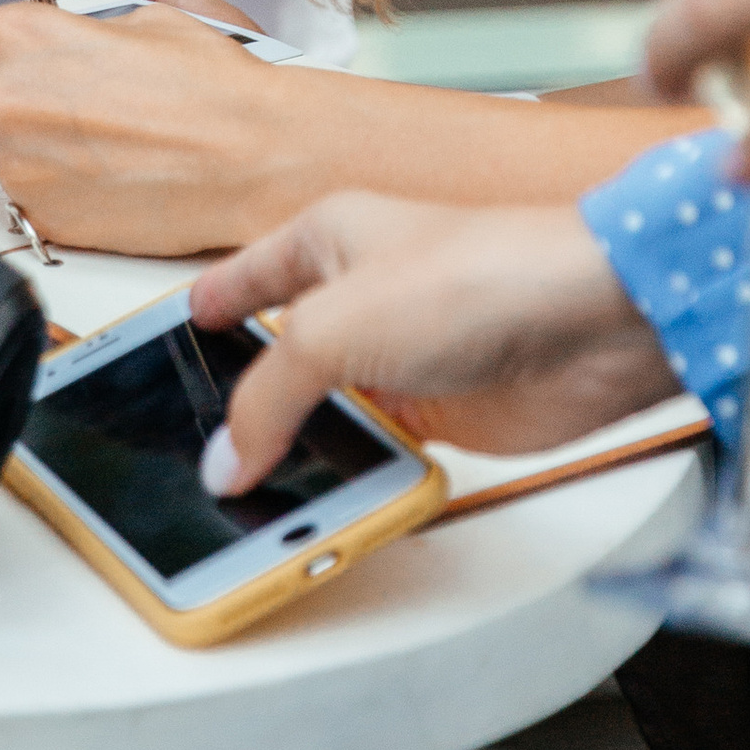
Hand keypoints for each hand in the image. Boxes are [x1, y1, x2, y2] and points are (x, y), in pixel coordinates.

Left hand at [0, 5, 289, 252]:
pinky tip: (112, 175)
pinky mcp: (43, 220)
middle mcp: (5, 104)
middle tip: (73, 102)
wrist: (255, 160)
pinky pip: (33, 202)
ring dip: (36, 150)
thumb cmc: (216, 88)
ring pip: (1, 158)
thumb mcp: (159, 10)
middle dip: (8, 102)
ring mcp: (18, 169)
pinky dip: (62, 191)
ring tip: (108, 141)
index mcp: (21, 38)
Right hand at [188, 195, 672, 486]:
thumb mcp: (334, 326)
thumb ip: (268, 397)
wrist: (594, 323)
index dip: (203, 317)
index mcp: (327, 239)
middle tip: (186, 453)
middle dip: (240, 407)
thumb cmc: (484, 273)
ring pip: (325, 416)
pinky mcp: (439, 415)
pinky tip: (319, 509)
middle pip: (279, 359)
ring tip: (245, 504)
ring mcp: (400, 360)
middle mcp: (360, 296)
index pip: (243, 279)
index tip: (155, 356)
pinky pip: (374, 458)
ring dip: (297, 455)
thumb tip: (225, 458)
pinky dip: (349, 483)